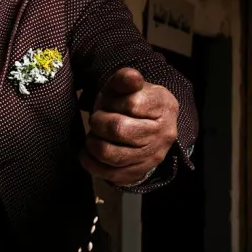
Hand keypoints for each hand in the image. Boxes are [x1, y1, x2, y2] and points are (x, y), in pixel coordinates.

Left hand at [80, 68, 179, 186]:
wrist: (147, 127)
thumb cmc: (131, 104)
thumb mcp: (127, 87)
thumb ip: (125, 79)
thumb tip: (130, 77)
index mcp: (163, 106)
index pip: (131, 104)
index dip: (111, 102)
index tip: (109, 102)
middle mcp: (163, 133)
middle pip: (118, 129)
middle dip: (98, 122)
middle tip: (97, 119)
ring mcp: (152, 156)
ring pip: (110, 154)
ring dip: (93, 143)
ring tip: (94, 135)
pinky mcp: (139, 173)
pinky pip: (108, 174)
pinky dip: (90, 162)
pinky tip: (88, 152)